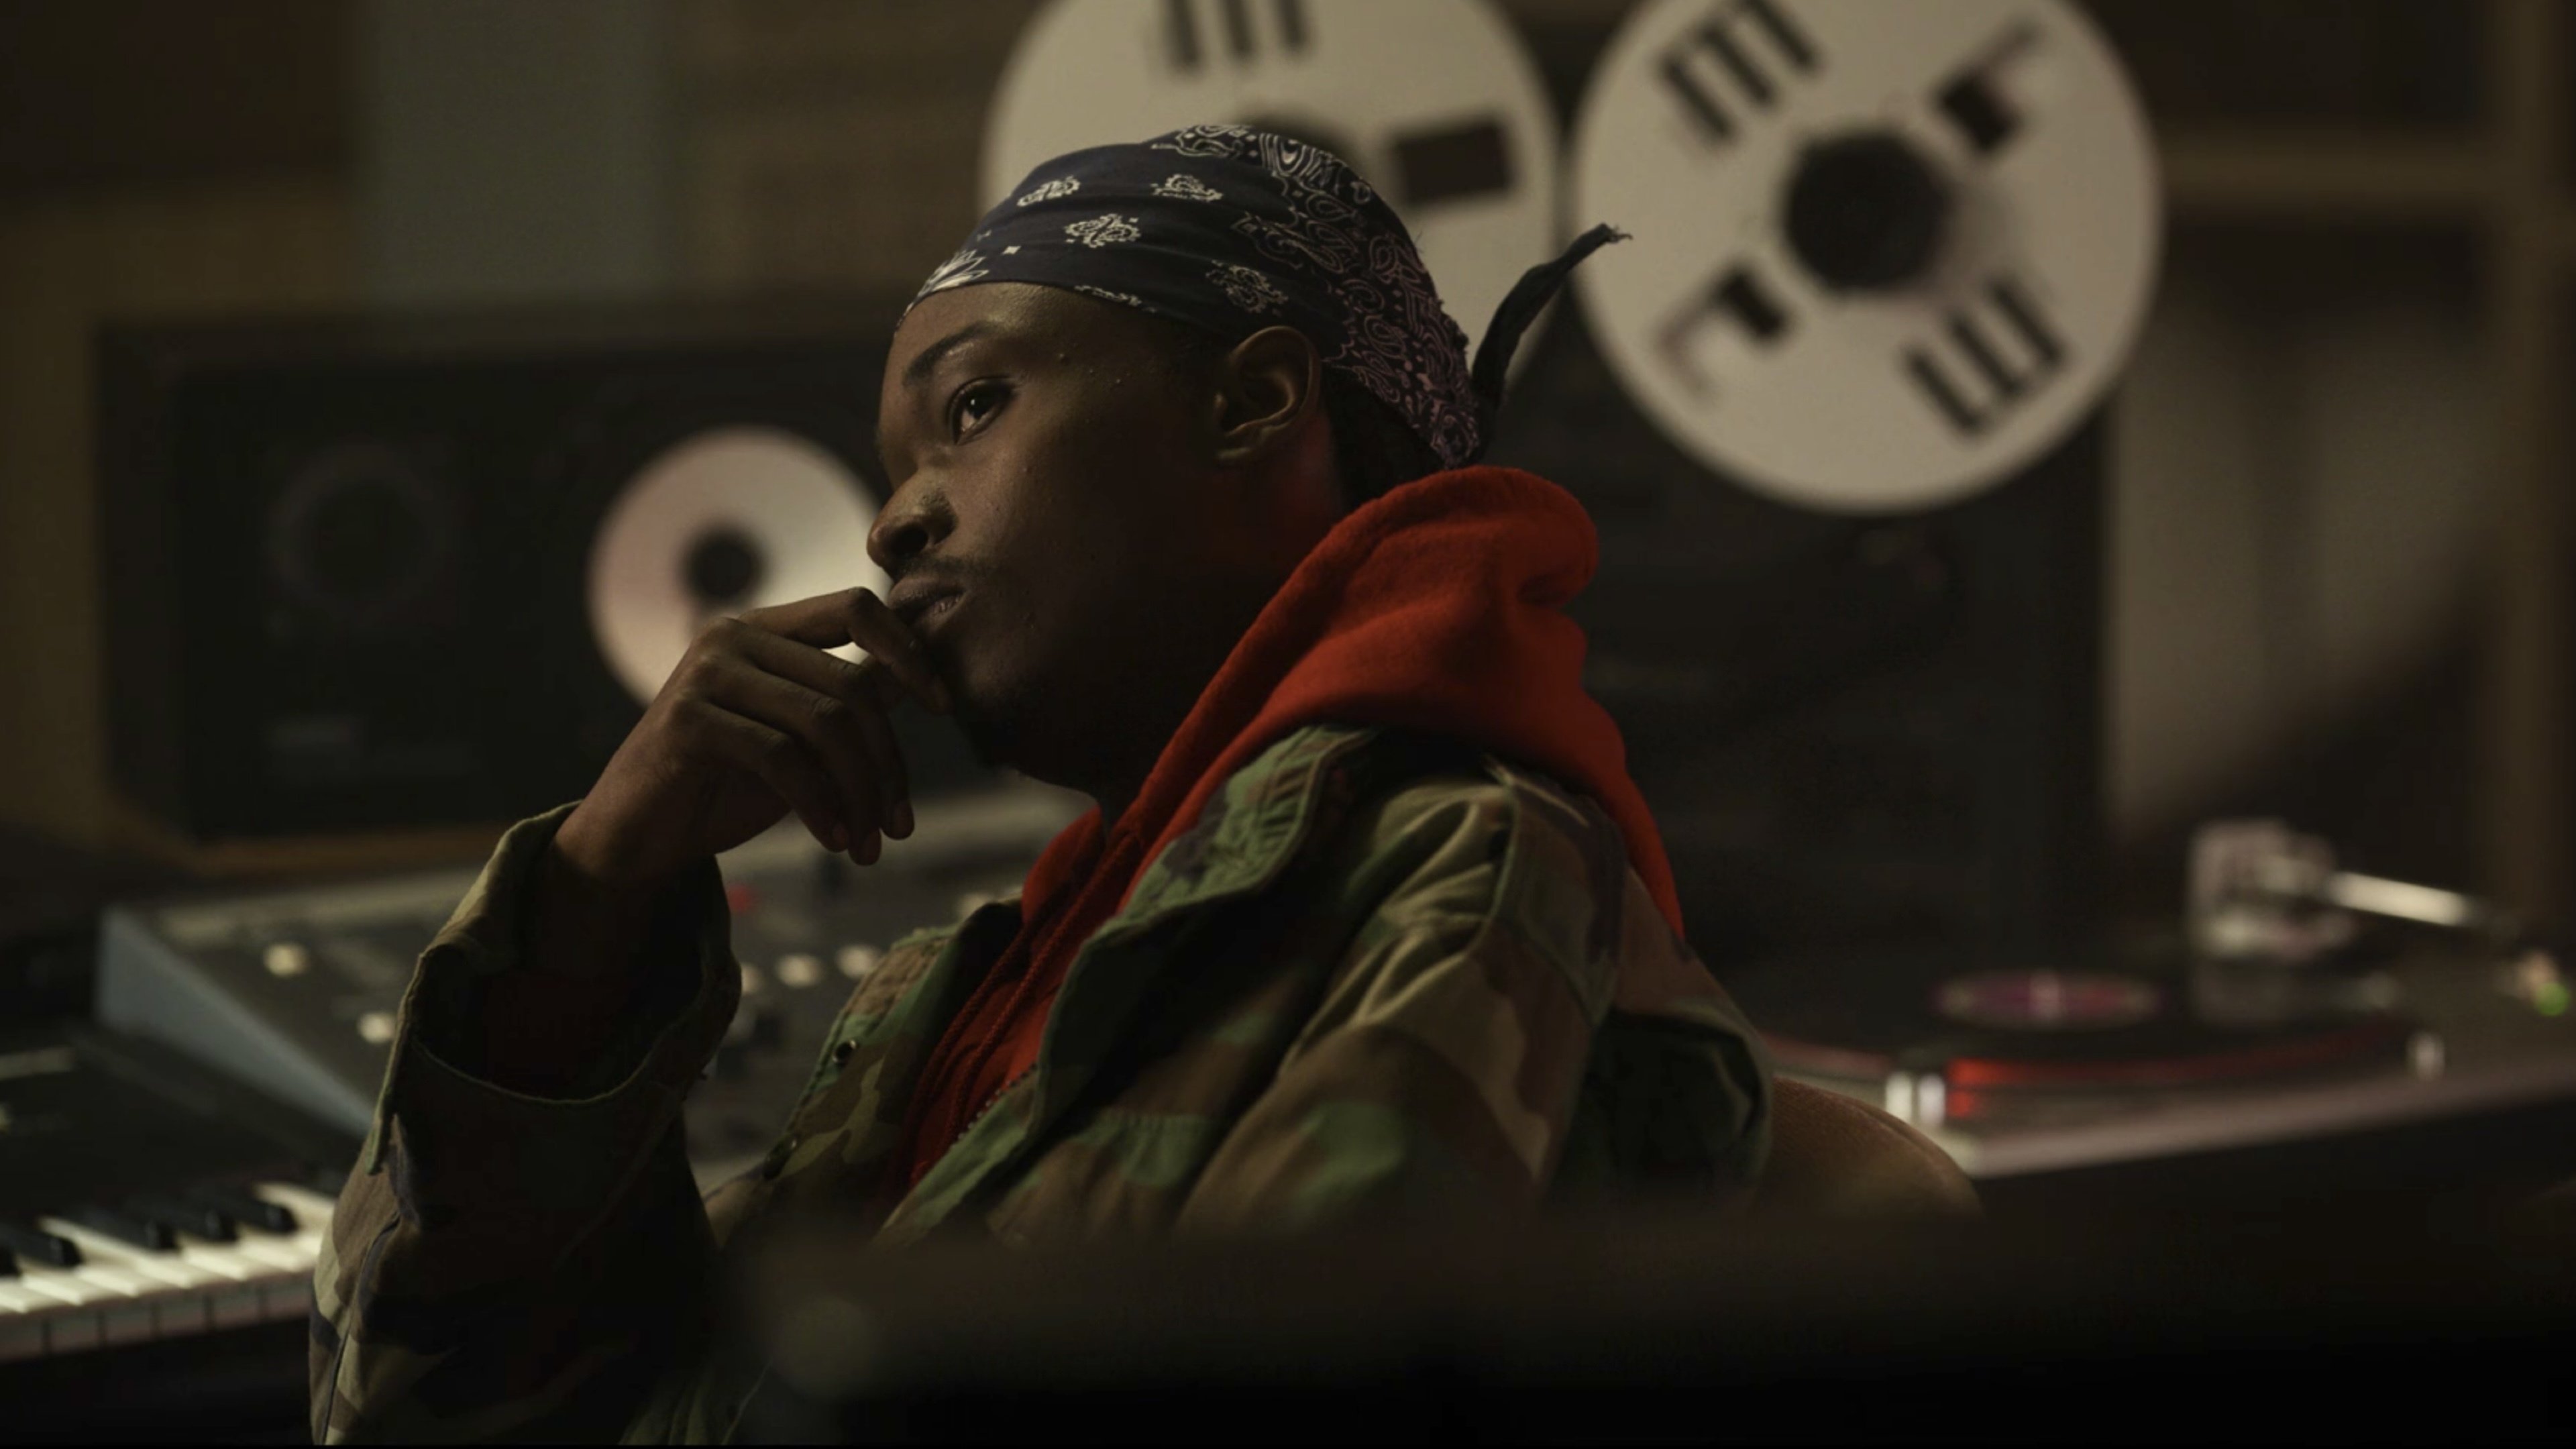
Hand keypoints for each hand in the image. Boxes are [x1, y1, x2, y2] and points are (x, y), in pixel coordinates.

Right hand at [552, 587, 950, 889]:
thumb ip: (847, 702)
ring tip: (869, 845)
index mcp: (765, 629)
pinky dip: (820, 805)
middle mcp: (733, 635)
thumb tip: (920, 680)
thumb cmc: (724, 785)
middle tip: (899, 825)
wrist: (638, 835)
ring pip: (826, 722)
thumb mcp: (799, 740)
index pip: (856, 607)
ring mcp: (706, 672)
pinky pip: (783, 758)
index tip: (944, 706)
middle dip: (888, 763)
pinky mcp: (687, 720)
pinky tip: (833, 841)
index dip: (909, 651)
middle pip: (852, 684)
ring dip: (861, 793)